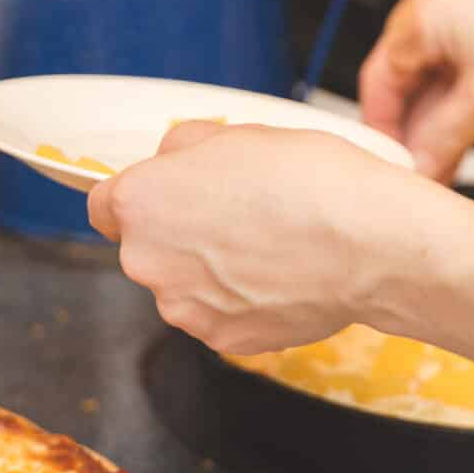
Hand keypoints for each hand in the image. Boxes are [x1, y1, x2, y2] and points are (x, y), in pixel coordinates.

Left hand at [86, 121, 455, 355]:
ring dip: (208, 270)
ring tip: (265, 247)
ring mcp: (182, 308)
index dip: (134, 198)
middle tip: (234, 216)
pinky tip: (278, 278)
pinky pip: (218, 314)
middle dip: (177, 234)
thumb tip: (170, 159)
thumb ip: (184, 148)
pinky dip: (239, 300)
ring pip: (181, 285)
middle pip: (146, 248)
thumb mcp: (238, 133)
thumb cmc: (309, 182)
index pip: (103, 206)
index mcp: (140, 204)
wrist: (370, 244)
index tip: (159, 198)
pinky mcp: (219, 338)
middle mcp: (146, 262)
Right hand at [359, 0, 473, 183]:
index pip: (379, 76)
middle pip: (402, 83)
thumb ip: (435, 141)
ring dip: (431, 132)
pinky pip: (456, 86)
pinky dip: (453, 120)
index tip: (385, 159)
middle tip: (409, 170)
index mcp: (431, 8)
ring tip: (434, 169)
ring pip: (430, 89)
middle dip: (407, 132)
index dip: (379, 126)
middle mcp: (446, 9)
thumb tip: (412, 169)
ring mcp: (470, 24)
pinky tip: (452, 153)